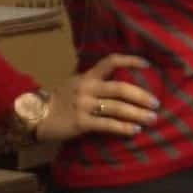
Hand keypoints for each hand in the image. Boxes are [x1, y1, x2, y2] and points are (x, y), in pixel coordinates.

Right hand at [39, 54, 159, 141]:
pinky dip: (123, 128)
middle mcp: (87, 88)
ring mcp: (83, 105)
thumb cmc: (59, 101)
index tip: (148, 66)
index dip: (130, 61)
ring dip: (137, 114)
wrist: (36, 115)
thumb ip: (94, 83)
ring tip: (152, 119)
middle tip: (156, 103)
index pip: (111, 62)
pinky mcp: (81, 122)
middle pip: (120, 88)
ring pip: (116, 108)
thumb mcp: (75, 85)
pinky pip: (106, 125)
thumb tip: (120, 87)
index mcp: (87, 76)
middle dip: (141, 96)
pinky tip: (134, 131)